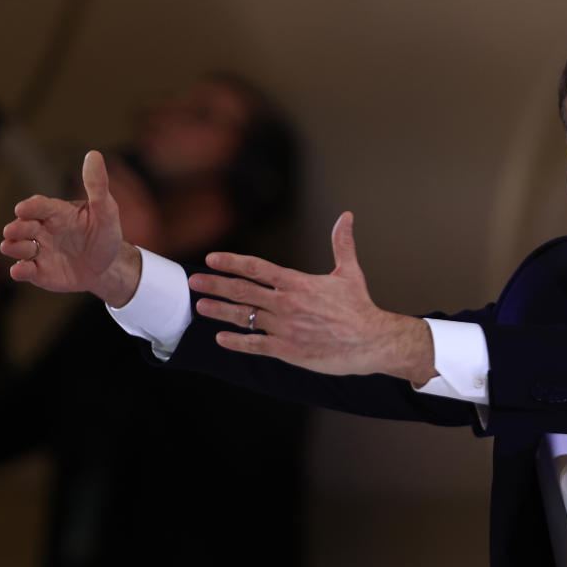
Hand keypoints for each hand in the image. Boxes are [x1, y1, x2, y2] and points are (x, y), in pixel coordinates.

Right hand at [0, 150, 141, 306]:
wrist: (108, 266)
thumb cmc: (104, 234)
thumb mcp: (106, 210)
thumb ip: (97, 185)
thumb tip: (94, 154)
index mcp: (56, 213)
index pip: (39, 206)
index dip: (31, 207)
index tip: (23, 208)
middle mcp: (41, 230)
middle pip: (22, 226)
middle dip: (17, 227)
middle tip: (15, 229)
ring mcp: (38, 251)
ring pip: (16, 247)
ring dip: (14, 247)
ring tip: (18, 247)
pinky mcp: (38, 272)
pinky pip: (23, 271)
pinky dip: (19, 271)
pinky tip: (20, 270)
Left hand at [189, 212, 437, 383]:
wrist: (371, 340)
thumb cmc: (360, 307)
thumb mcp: (349, 272)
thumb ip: (342, 243)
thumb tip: (346, 216)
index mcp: (297, 283)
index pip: (256, 268)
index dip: (231, 262)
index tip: (212, 259)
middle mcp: (286, 303)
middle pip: (242, 291)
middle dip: (215, 285)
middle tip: (194, 282)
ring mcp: (285, 327)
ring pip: (243, 317)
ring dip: (219, 310)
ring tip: (200, 306)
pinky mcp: (288, 350)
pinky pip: (255, 344)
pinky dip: (236, 341)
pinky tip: (220, 338)